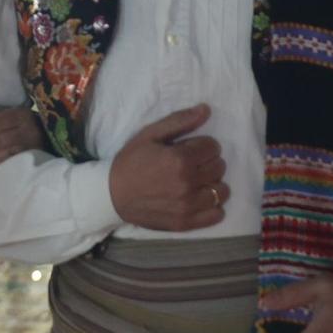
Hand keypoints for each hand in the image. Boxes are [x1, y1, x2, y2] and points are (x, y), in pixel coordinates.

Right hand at [106, 104, 228, 230]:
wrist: (111, 195)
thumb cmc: (130, 162)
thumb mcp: (149, 135)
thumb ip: (179, 121)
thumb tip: (207, 109)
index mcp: (180, 159)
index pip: (213, 147)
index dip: (202, 145)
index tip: (189, 149)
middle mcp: (187, 183)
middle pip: (219, 167)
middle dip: (208, 162)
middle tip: (191, 165)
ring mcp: (188, 205)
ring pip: (221, 191)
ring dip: (212, 184)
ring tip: (196, 182)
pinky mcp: (186, 222)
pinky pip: (217, 214)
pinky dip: (213, 206)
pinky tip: (199, 199)